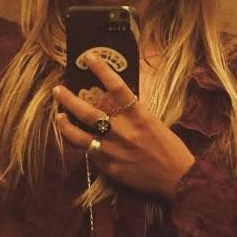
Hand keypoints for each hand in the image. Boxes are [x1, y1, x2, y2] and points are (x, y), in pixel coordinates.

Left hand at [53, 52, 195, 201]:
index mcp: (138, 116)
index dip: (101, 70)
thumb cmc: (170, 148)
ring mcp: (114, 150)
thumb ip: (133, 114)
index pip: (116, 87)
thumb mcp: (153, 122)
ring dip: (65, 124)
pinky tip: (73, 137)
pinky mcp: (109, 167)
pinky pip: (89, 153)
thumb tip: (114, 103)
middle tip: (58, 90)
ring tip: (58, 115)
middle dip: (69, 99)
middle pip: (88, 111)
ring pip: (80, 135)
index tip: (89, 57)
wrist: (178, 178)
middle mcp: (123, 131)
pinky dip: (80, 143)